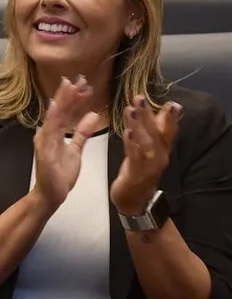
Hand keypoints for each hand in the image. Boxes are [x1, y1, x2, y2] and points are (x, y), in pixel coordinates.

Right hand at [32, 76, 101, 211]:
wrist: (51, 195)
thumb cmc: (60, 175)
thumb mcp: (76, 150)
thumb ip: (82, 133)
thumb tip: (91, 115)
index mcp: (55, 133)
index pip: (66, 112)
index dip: (74, 98)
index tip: (84, 85)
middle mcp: (47, 134)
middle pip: (59, 110)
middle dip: (69, 94)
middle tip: (79, 79)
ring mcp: (44, 141)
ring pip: (54, 117)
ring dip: (62, 101)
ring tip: (70, 86)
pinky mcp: (44, 150)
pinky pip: (48, 132)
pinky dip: (51, 118)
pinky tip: (55, 106)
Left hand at [110, 96, 180, 213]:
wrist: (133, 200)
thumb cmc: (139, 170)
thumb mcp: (148, 148)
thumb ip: (155, 129)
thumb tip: (165, 109)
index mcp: (162, 149)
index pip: (169, 131)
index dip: (171, 117)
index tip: (171, 103)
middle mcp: (160, 156)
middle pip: (156, 133)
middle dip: (148, 115)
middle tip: (140, 98)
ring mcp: (149, 166)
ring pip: (146, 143)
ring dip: (138, 126)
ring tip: (130, 110)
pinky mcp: (136, 174)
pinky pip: (135, 157)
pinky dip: (132, 144)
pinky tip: (127, 133)